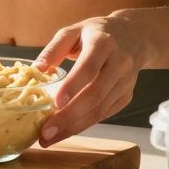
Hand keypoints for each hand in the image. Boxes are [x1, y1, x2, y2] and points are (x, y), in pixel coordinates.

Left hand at [34, 9, 152, 146]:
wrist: (134, 36)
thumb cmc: (97, 33)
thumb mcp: (74, 31)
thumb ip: (53, 49)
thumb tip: (35, 71)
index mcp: (103, 43)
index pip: (89, 67)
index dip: (73, 86)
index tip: (56, 102)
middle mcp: (119, 63)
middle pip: (95, 94)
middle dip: (69, 116)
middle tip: (46, 131)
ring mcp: (125, 82)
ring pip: (100, 109)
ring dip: (74, 127)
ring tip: (50, 138)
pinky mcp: (126, 96)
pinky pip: (104, 114)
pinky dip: (84, 125)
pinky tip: (66, 131)